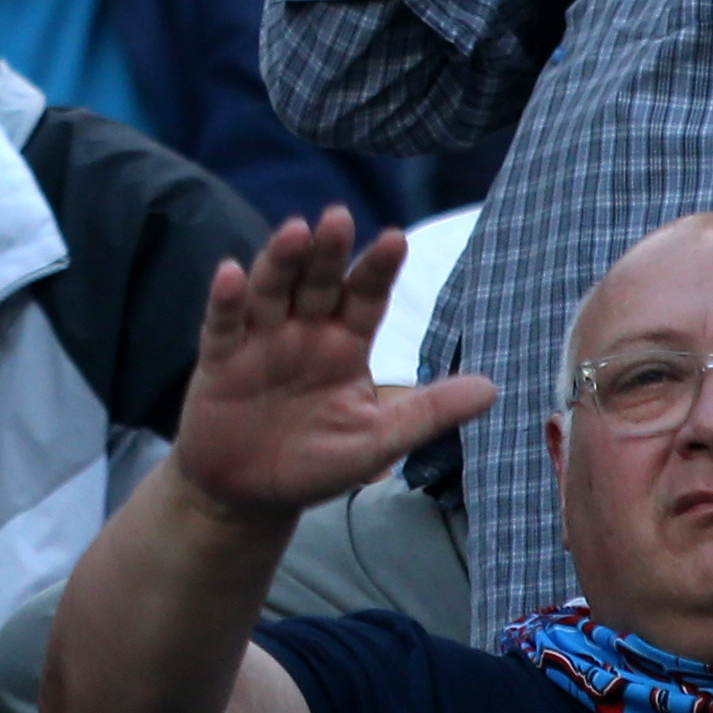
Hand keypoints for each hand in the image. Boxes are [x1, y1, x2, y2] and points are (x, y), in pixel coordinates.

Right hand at [170, 210, 495, 520]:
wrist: (249, 496)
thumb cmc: (318, 463)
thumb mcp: (378, 440)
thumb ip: (429, 411)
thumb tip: (493, 388)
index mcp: (345, 344)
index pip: (366, 296)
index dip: (377, 269)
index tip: (396, 239)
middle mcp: (303, 331)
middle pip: (317, 282)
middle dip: (327, 251)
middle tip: (339, 217)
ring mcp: (259, 341)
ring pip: (271, 290)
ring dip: (280, 261)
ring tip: (294, 231)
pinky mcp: (219, 360)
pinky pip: (221, 325)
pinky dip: (226, 299)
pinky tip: (230, 272)